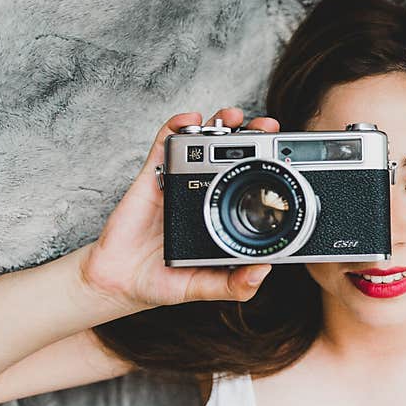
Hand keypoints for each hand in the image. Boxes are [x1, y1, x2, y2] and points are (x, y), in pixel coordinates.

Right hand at [79, 108, 280, 310]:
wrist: (119, 283)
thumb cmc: (164, 282)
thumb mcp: (207, 287)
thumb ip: (235, 285)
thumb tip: (264, 270)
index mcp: (222, 216)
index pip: (250, 184)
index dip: (268, 166)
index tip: (286, 155)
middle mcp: (204, 195)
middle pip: (233, 156)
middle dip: (252, 135)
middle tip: (267, 126)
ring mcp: (180, 184)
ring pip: (203, 144)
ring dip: (218, 123)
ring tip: (232, 117)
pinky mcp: (153, 178)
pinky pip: (164, 145)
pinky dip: (176, 127)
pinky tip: (189, 120)